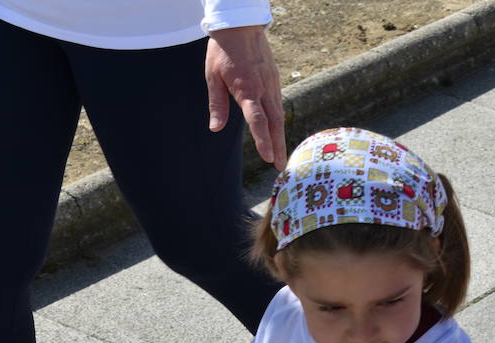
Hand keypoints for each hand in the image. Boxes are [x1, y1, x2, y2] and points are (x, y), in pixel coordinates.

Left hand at [205, 25, 285, 168]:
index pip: (257, 120)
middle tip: (279, 166)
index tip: (267, 157)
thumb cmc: (223, 50)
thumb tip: (215, 128)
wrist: (240, 24)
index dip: (262, 140)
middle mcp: (263, 89)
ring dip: (280, 137)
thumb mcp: (213, 76)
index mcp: (247, 89)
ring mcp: (271, 84)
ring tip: (281, 155)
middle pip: (273, 122)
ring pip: (279, 115)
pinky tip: (279, 132)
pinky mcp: (274, 79)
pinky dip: (279, 121)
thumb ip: (217, 104)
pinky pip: (278, 104)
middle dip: (277, 146)